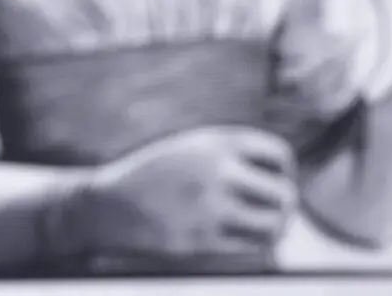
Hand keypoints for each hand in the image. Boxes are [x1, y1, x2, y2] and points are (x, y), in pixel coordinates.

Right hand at [71, 126, 298, 268]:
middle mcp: (216, 170)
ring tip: (264, 232)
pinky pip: (252, 249)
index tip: (273, 182)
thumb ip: (230, 156)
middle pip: (283, 193)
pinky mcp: (202, 239)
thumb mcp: (188, 149)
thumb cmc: (153, 178)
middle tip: (274, 214)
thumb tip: (284, 182)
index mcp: (214, 142)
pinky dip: (255, 249)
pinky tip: (243, 244)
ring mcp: (210, 206)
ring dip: (274, 231)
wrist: (107, 206)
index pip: (278, 153)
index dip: (284, 171)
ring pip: (274, 225)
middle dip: (283, 206)